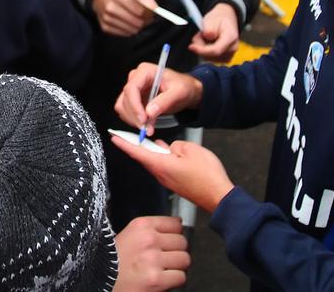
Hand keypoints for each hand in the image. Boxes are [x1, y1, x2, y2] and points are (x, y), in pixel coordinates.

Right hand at [91, 0, 154, 36]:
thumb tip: (154, 8)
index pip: (141, 11)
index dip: (149, 13)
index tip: (149, 11)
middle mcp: (111, 7)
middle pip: (137, 23)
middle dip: (144, 21)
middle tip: (143, 16)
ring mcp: (107, 18)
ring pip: (132, 30)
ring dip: (137, 26)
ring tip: (135, 18)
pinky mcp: (105, 27)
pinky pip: (125, 34)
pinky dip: (129, 29)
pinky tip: (127, 22)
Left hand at [111, 136, 234, 212]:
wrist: (218, 197)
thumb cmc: (207, 175)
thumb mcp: (191, 149)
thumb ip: (176, 145)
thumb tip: (171, 149)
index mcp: (161, 165)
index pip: (137, 152)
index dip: (124, 144)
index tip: (114, 138)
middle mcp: (161, 175)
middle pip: (144, 157)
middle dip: (136, 146)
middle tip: (127, 136)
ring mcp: (168, 181)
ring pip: (155, 162)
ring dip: (151, 152)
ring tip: (151, 141)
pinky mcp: (175, 184)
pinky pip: (164, 167)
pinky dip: (162, 158)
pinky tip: (167, 152)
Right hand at [114, 216, 189, 291]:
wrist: (100, 279)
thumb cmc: (112, 260)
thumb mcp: (129, 234)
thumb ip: (150, 230)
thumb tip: (177, 228)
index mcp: (141, 225)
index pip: (175, 223)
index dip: (175, 234)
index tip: (171, 239)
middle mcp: (149, 240)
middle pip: (182, 242)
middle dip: (177, 251)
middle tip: (166, 257)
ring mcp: (153, 260)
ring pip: (185, 259)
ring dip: (177, 266)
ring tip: (164, 269)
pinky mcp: (156, 280)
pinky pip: (181, 277)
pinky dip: (174, 280)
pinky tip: (163, 279)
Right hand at [115, 63, 202, 132]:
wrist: (186, 90)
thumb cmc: (183, 86)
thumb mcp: (179, 92)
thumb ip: (165, 101)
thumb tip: (150, 112)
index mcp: (145, 71)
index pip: (132, 88)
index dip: (135, 105)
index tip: (143, 119)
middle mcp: (136, 78)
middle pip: (125, 99)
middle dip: (135, 116)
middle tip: (146, 128)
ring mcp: (134, 89)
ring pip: (123, 106)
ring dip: (133, 119)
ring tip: (147, 127)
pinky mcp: (134, 99)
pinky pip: (126, 111)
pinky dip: (134, 120)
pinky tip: (145, 124)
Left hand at [188, 3, 239, 61]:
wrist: (226, 19)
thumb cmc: (219, 19)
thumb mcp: (211, 19)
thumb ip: (209, 28)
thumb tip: (208, 36)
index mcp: (231, 37)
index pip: (216, 50)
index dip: (202, 50)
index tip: (191, 46)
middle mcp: (232, 47)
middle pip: (211, 55)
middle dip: (200, 46)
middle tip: (200, 34)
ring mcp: (230, 54)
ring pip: (208, 57)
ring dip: (201, 48)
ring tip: (204, 36)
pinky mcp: (225, 58)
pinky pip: (210, 58)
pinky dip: (205, 51)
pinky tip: (207, 42)